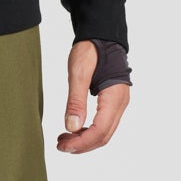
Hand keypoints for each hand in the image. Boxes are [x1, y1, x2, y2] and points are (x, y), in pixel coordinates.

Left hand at [56, 39, 128, 153]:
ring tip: (64, 139)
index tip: (63, 145)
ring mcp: (118, 103)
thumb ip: (76, 101)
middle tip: (60, 145)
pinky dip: (89, 131)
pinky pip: (103, 124)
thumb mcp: (78, 73)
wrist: (101, 35)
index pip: (100, 130)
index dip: (82, 142)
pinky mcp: (112, 102)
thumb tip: (71, 127)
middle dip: (82, 145)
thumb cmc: (91, 50)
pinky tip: (74, 129)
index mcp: (114, 97)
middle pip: (104, 136)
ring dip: (85, 140)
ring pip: (104, 132)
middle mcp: (120, 104)